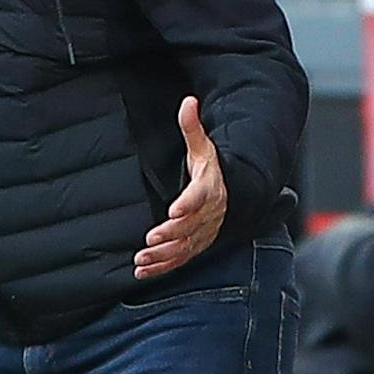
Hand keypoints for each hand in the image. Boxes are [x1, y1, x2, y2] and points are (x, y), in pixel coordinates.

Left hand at [134, 97, 226, 279]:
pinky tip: (141, 271)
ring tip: (141, 258)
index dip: (188, 204)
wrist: (232, 194)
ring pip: (184, 248)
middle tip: (151, 239)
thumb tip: (188, 101)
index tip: (174, 209)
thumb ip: (193, 127)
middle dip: (171, 235)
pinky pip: (179, 260)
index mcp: (210, 189)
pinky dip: (161, 267)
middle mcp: (208, 215)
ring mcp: (202, 233)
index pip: (200, 197)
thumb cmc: (212, 170)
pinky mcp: (194, 246)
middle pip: (190, 227)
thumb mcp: (204, 147)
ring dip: (162, 255)